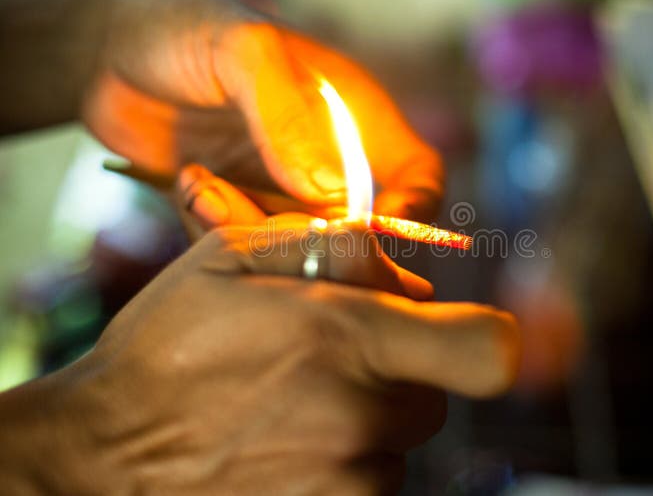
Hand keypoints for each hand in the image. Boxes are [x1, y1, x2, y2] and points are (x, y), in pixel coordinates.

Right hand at [0, 220, 518, 494]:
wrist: (104, 454)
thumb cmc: (166, 348)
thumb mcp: (232, 256)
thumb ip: (331, 243)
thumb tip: (398, 264)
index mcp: (348, 337)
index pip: (485, 350)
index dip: (486, 338)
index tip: (458, 333)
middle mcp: (362, 418)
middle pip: (433, 394)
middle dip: (394, 373)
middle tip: (326, 363)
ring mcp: (349, 482)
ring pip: (398, 442)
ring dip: (362, 421)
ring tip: (288, 408)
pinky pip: (369, 482)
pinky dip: (341, 462)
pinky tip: (283, 445)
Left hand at [83, 0, 443, 220]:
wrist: (105, 49)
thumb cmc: (184, 29)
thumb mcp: (245, 54)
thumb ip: (291, 117)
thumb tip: (337, 195)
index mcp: (353, 116)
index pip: (417, 175)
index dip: (410, 211)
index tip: (365, 235)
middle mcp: (326, 161)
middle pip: (357, 231)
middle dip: (310, 237)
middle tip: (252, 212)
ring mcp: (281, 190)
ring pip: (295, 248)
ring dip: (248, 229)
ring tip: (201, 182)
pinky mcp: (238, 210)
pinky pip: (245, 248)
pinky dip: (214, 229)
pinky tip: (187, 181)